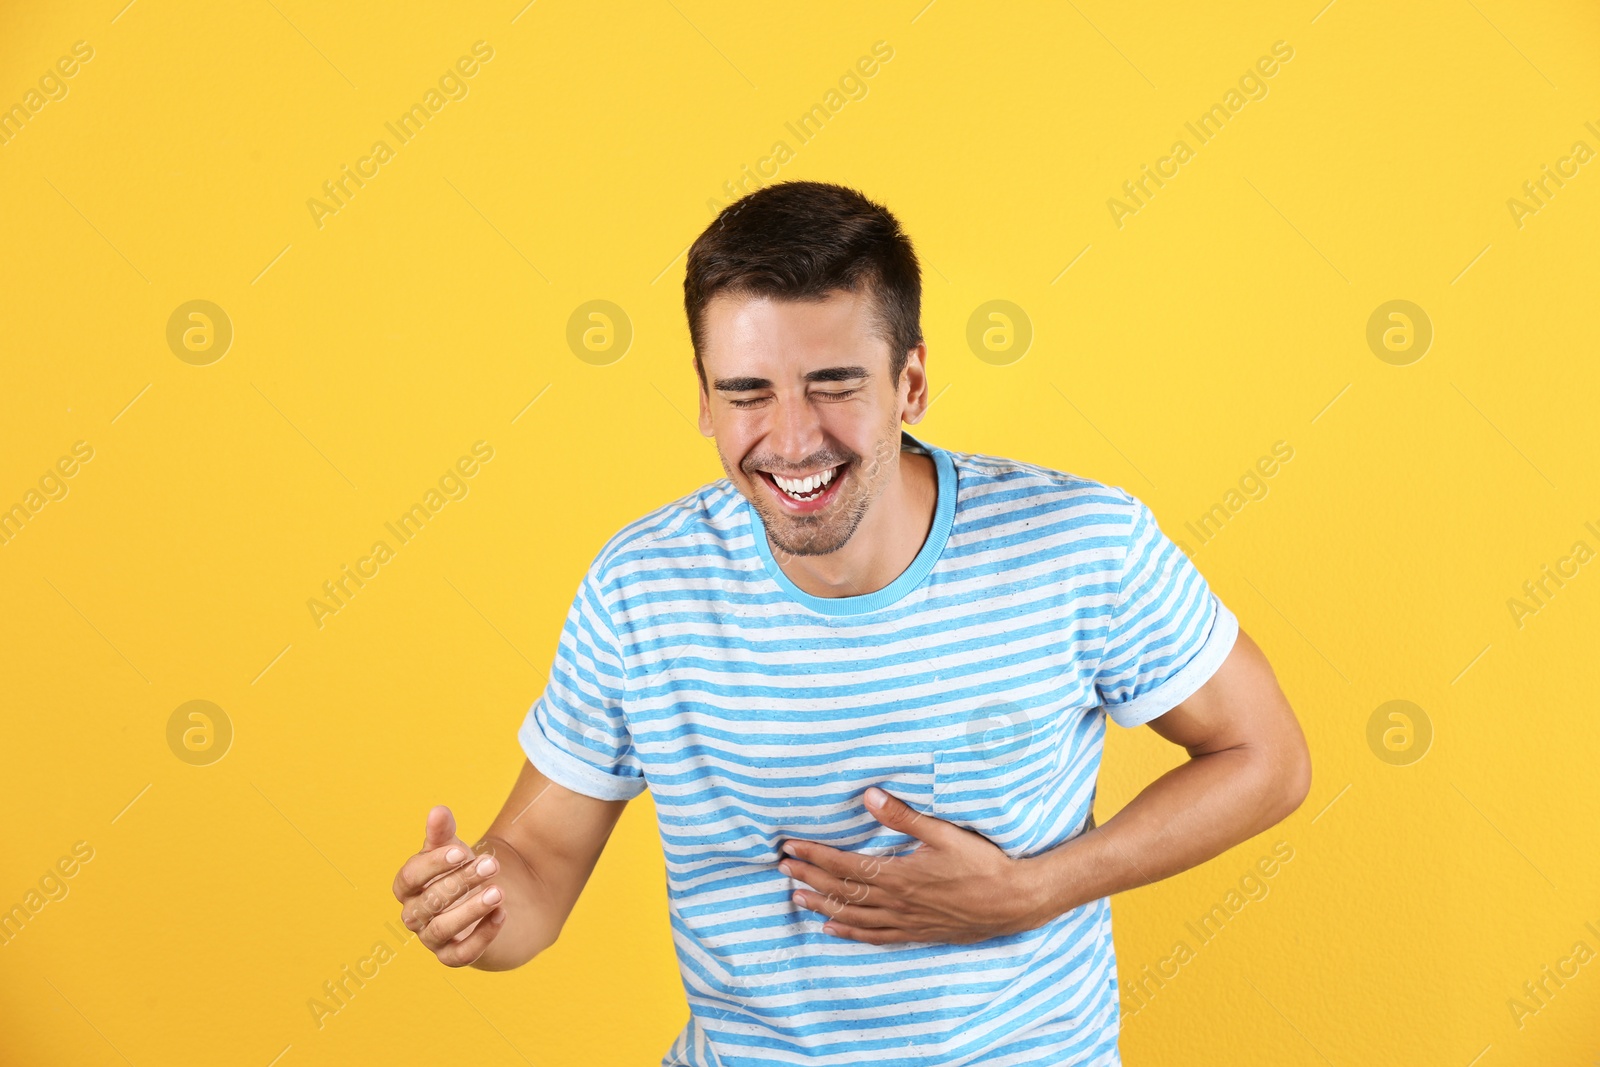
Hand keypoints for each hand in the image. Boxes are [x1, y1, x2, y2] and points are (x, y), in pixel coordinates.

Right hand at [392, 805, 507, 966]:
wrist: (481, 901)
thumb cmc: (458, 871)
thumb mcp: (452, 850)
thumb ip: (443, 832)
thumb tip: (438, 810)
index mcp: (407, 887)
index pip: (410, 878)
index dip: (433, 865)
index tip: (460, 851)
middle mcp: (414, 915)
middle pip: (430, 901)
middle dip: (461, 882)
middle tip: (492, 864)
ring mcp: (431, 938)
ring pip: (442, 929)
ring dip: (471, 910)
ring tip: (498, 892)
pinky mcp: (452, 956)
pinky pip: (462, 954)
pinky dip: (482, 936)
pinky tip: (502, 914)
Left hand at [779, 787, 1050, 944]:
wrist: (1014, 902)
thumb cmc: (983, 864)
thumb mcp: (944, 833)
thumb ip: (903, 816)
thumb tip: (868, 795)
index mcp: (899, 874)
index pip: (845, 864)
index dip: (815, 855)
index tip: (790, 847)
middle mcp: (897, 902)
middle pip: (842, 890)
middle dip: (810, 877)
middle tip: (783, 868)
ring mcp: (906, 921)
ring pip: (853, 915)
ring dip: (822, 905)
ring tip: (796, 897)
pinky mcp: (917, 932)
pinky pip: (876, 936)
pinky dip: (850, 932)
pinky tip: (833, 929)